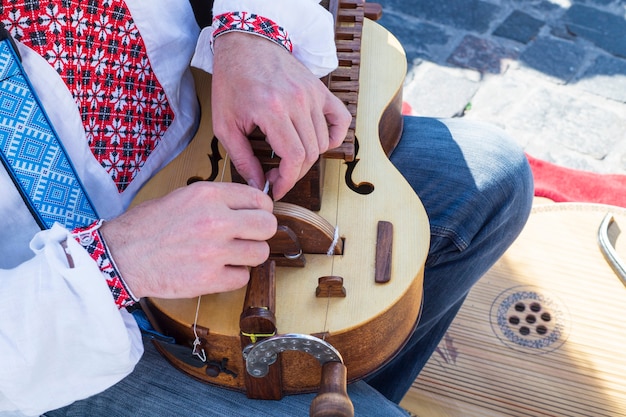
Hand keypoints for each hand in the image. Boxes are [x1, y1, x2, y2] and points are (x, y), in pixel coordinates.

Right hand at [100, 182, 276, 298]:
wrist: (121, 256)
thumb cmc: (148, 226)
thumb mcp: (183, 196)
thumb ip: (217, 200)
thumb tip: (248, 207)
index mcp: (208, 195)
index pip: (259, 199)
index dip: (261, 209)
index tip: (255, 216)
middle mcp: (215, 221)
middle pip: (268, 226)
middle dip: (261, 232)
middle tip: (248, 236)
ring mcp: (214, 252)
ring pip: (260, 253)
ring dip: (249, 255)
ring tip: (230, 254)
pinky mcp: (209, 279)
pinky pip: (243, 278)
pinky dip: (234, 276)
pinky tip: (218, 270)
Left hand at [211, 32, 350, 199]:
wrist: (246, 43)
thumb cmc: (232, 82)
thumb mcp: (225, 124)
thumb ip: (242, 159)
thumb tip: (259, 185)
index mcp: (272, 110)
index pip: (294, 158)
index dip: (288, 181)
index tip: (277, 189)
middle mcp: (297, 101)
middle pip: (310, 153)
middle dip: (294, 173)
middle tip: (277, 176)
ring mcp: (312, 94)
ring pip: (323, 141)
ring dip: (308, 158)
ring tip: (288, 159)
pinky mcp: (320, 89)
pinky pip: (341, 120)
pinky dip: (334, 136)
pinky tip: (317, 142)